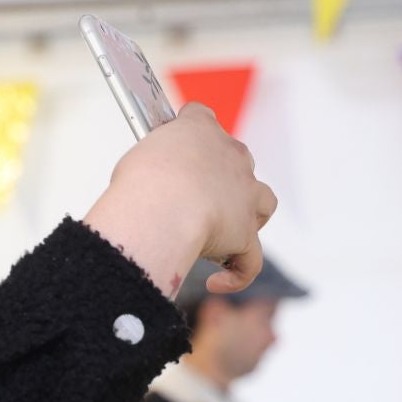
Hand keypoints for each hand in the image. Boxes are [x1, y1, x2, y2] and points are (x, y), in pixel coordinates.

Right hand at [81, 104, 278, 299]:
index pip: (201, 119)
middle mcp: (232, 158)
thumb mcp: (139, 154)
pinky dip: (237, 273)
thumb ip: (153, 161)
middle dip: (218, 177)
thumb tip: (154, 180)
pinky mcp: (246, 235)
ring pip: (262, 203)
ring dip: (249, 215)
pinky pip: (249, 261)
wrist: (162, 206)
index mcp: (201, 130)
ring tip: (226, 230)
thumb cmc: (143, 178)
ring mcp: (245, 197)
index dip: (190, 130)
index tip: (175, 143)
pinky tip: (217, 281)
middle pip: (235, 161)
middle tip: (189, 196)